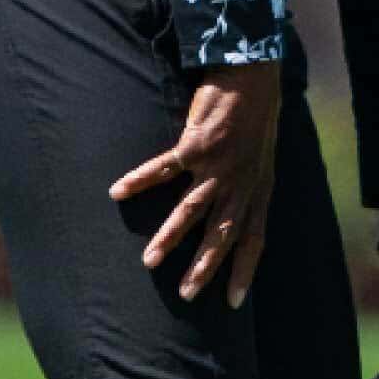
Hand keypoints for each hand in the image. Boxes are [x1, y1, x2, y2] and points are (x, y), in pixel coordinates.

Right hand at [109, 65, 283, 304]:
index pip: (256, 239)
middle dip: (205, 267)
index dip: (246, 270)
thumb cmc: (253, 119)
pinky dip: (141, 179)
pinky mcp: (198, 144)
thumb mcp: (260, 160)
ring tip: (149, 261)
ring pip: (192, 209)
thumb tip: (229, 214)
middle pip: (224, 233)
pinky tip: (118, 191)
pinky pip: (164, 168)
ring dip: (170, 237)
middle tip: (187, 296)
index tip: (236, 302)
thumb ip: (245, 189)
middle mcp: (241, 183)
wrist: (254, 76)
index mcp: (257, 190)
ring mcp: (220, 165)